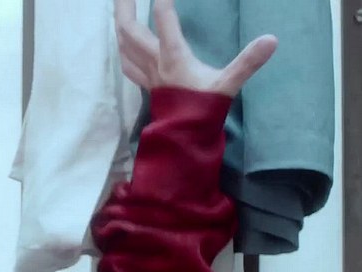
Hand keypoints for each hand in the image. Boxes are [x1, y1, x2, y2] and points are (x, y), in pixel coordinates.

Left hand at [115, 0, 277, 96]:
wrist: (184, 137)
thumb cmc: (205, 110)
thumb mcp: (228, 84)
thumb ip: (248, 62)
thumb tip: (271, 39)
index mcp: (174, 57)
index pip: (164, 20)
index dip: (162, 0)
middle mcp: (155, 61)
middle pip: (130, 29)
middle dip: (125, 6)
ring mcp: (147, 72)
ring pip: (123, 44)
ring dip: (120, 23)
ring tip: (120, 7)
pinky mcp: (146, 83)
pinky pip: (127, 62)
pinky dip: (122, 47)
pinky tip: (122, 43)